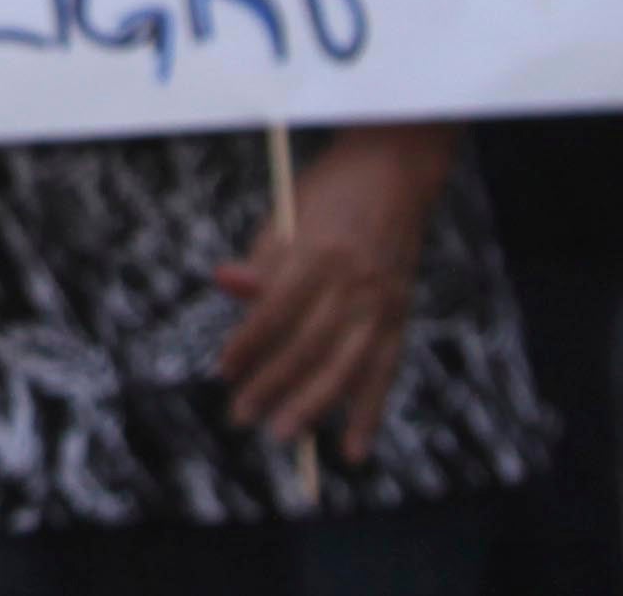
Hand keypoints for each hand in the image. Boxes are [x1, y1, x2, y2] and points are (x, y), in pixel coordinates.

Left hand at [213, 123, 445, 459]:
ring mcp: (381, 301)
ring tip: (282, 434)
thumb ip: (261, 258)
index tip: (222, 369)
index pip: (275, 310)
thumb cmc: (328, 193)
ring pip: (345, 367)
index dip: (247, 344)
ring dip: (313, 406)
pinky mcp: (401, 316)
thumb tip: (223, 284)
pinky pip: (384, 372)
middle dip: (271, 384)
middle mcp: (353, 281)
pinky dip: (369, 413)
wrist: (395, 173)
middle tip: (240, 415)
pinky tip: (352, 449)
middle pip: (307, 346)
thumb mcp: (287, 212)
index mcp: (317, 251)